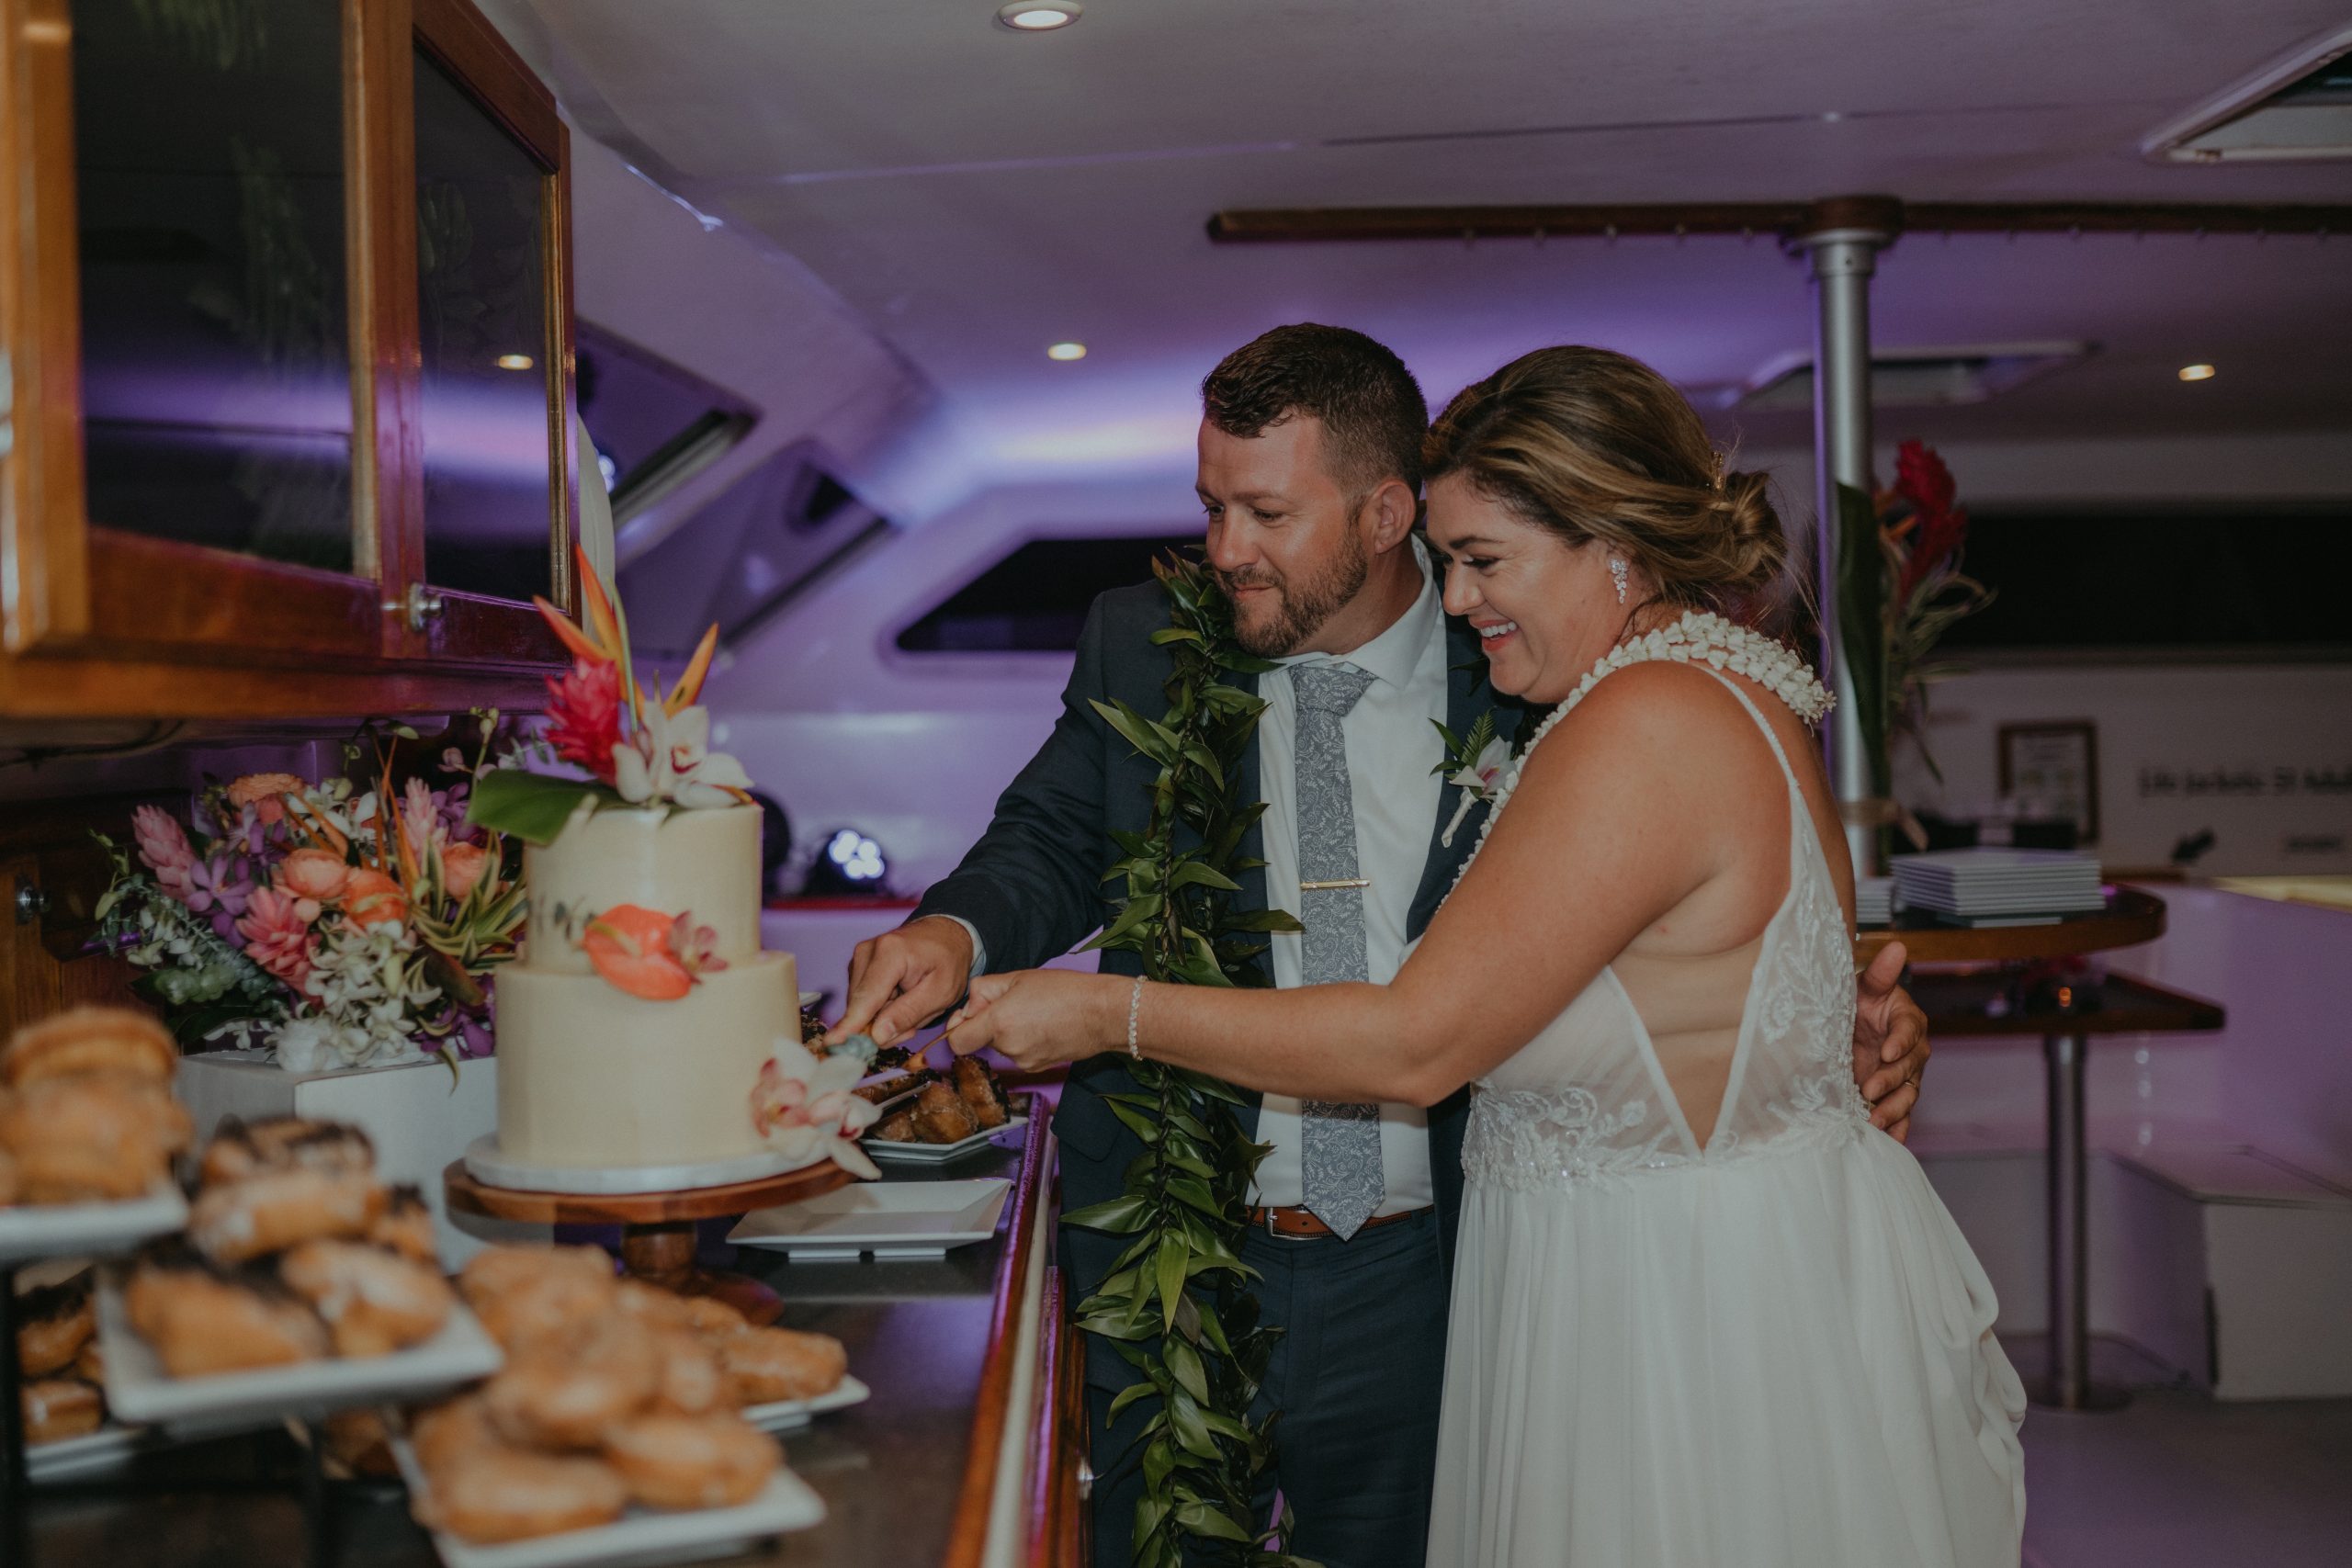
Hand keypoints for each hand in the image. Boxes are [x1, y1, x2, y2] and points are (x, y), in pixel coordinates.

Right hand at [825, 915, 974, 1048]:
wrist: (945, 935)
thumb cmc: (948, 961)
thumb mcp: (941, 993)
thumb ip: (909, 1013)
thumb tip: (877, 1036)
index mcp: (890, 952)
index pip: (866, 997)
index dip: (851, 1024)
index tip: (833, 1043)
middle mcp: (867, 952)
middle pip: (861, 1006)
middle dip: (883, 1025)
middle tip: (913, 1025)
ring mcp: (860, 958)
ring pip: (861, 1006)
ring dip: (884, 1017)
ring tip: (912, 1005)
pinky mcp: (858, 967)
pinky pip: (863, 1001)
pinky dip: (881, 1008)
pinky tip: (901, 1000)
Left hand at [942, 969, 1120, 1072]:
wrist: (1103, 1014)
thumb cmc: (1065, 990)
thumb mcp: (1018, 977)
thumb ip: (984, 990)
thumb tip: (970, 1005)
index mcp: (999, 1022)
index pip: (957, 1041)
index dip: (958, 1028)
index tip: (969, 1016)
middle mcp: (1008, 1047)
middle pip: (982, 1040)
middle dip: (991, 1023)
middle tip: (1015, 1003)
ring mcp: (1023, 1061)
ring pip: (1002, 1046)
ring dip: (1009, 1032)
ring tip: (1035, 1013)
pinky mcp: (1037, 1068)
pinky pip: (1019, 1054)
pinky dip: (1025, 1041)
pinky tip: (1045, 1027)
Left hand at [1853, 940, 1928, 1141]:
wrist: (1841, 1025)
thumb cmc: (1855, 1001)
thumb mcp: (1863, 986)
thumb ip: (1880, 973)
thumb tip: (1898, 946)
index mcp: (1908, 1020)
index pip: (1910, 1031)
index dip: (1900, 1042)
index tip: (1886, 1051)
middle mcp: (1911, 1051)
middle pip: (1909, 1068)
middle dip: (1891, 1080)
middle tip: (1869, 1090)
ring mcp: (1903, 1076)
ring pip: (1906, 1096)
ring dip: (1892, 1111)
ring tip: (1874, 1123)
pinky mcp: (1892, 1096)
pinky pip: (1899, 1115)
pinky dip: (1896, 1130)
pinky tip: (1888, 1143)